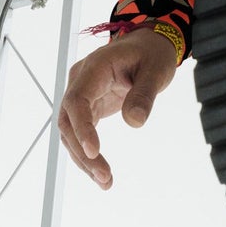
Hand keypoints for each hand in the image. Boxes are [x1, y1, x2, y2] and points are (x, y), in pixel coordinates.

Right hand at [57, 29, 179, 189]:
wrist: (149, 45)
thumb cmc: (152, 53)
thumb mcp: (157, 70)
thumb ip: (145, 94)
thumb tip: (134, 123)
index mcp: (94, 68)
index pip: (77, 101)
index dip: (82, 128)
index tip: (94, 152)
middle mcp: (80, 82)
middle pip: (68, 121)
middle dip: (82, 152)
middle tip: (104, 175)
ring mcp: (82, 95)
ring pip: (71, 132)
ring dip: (84, 159)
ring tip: (105, 181)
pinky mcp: (89, 107)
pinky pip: (81, 133)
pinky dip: (89, 154)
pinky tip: (101, 174)